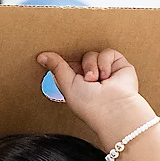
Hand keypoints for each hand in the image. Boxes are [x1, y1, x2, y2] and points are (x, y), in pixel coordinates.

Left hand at [37, 48, 151, 141]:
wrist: (113, 108)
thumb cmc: (89, 104)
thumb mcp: (66, 84)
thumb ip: (57, 67)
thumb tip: (41, 56)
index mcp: (75, 82)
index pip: (67, 64)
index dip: (65, 63)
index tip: (64, 65)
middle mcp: (89, 76)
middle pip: (79, 56)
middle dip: (80, 66)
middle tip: (85, 79)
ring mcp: (103, 70)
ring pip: (91, 54)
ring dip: (92, 66)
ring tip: (96, 80)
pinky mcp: (118, 64)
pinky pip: (107, 52)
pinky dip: (104, 63)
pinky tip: (107, 76)